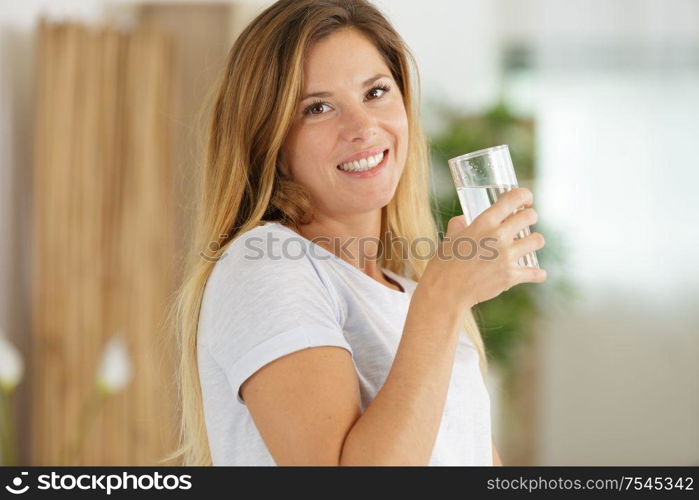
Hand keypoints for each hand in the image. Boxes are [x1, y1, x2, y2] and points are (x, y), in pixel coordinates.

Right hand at [422, 187, 546, 309]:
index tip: (526, 199)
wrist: (445, 291)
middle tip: (527, 221)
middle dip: (530, 217)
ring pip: (537, 241)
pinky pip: (535, 273)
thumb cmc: (444, 263)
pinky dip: (537, 274)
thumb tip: (463, 220)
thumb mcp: (449, 238)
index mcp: (484, 222)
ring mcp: (506, 256)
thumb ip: (458, 225)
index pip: (513, 199)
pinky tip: (537, 274)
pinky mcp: (510, 276)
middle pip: (530, 217)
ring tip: (529, 245)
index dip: (524, 196)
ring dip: (535, 241)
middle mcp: (498, 236)